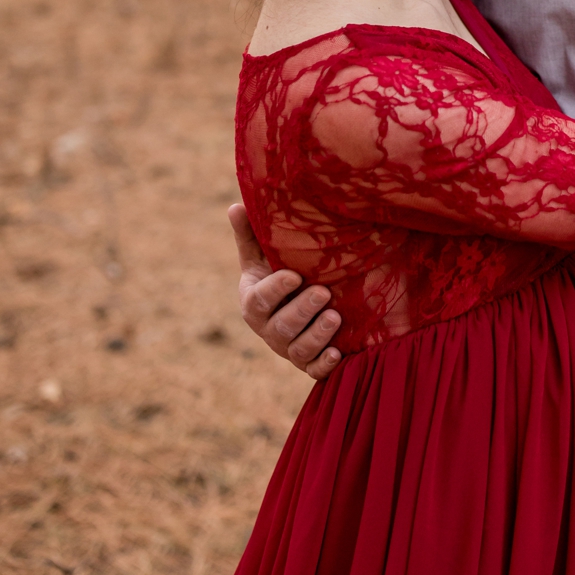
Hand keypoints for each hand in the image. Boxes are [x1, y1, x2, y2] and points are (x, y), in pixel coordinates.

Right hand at [231, 203, 341, 379]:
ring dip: (316, 335)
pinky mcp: (309, 363)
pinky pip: (314, 370)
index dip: (276, 290)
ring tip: (336, 316)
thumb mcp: (265, 257)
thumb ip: (251, 235)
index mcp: (255, 302)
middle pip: (280, 327)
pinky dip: (324, 365)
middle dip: (302, 311)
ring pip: (298, 350)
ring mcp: (289, 349)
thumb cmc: (283, 276)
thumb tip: (236, 204)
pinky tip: (337, 354)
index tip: (295, 275)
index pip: (260, 300)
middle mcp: (269, 329)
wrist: (303, 308)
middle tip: (324, 292)